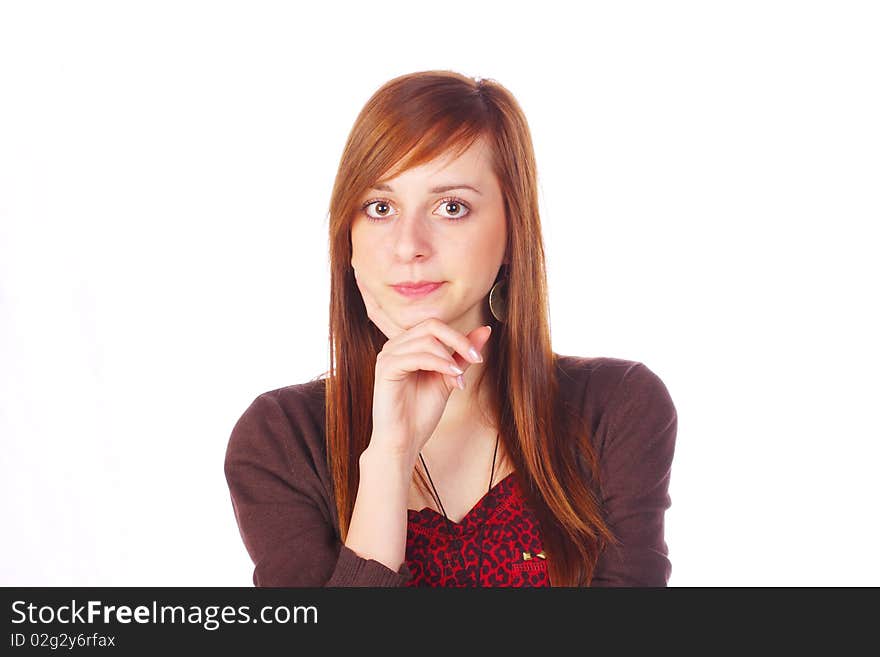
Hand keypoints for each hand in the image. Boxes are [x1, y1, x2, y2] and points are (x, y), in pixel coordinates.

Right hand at [353, 268, 491, 462]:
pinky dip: (438, 364)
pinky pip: (416, 356)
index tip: (479, 356)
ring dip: (449, 358)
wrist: (403, 441)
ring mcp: (387, 356)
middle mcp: (394, 346)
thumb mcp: (448, 377)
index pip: (435, 325)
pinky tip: (451, 377)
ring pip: (426, 340)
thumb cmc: (421, 413)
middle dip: (458, 341)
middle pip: (431, 326)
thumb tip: (485, 330)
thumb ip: (462, 354)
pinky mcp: (385, 369)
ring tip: (459, 378)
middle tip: (476, 359)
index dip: (459, 336)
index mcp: (406, 346)